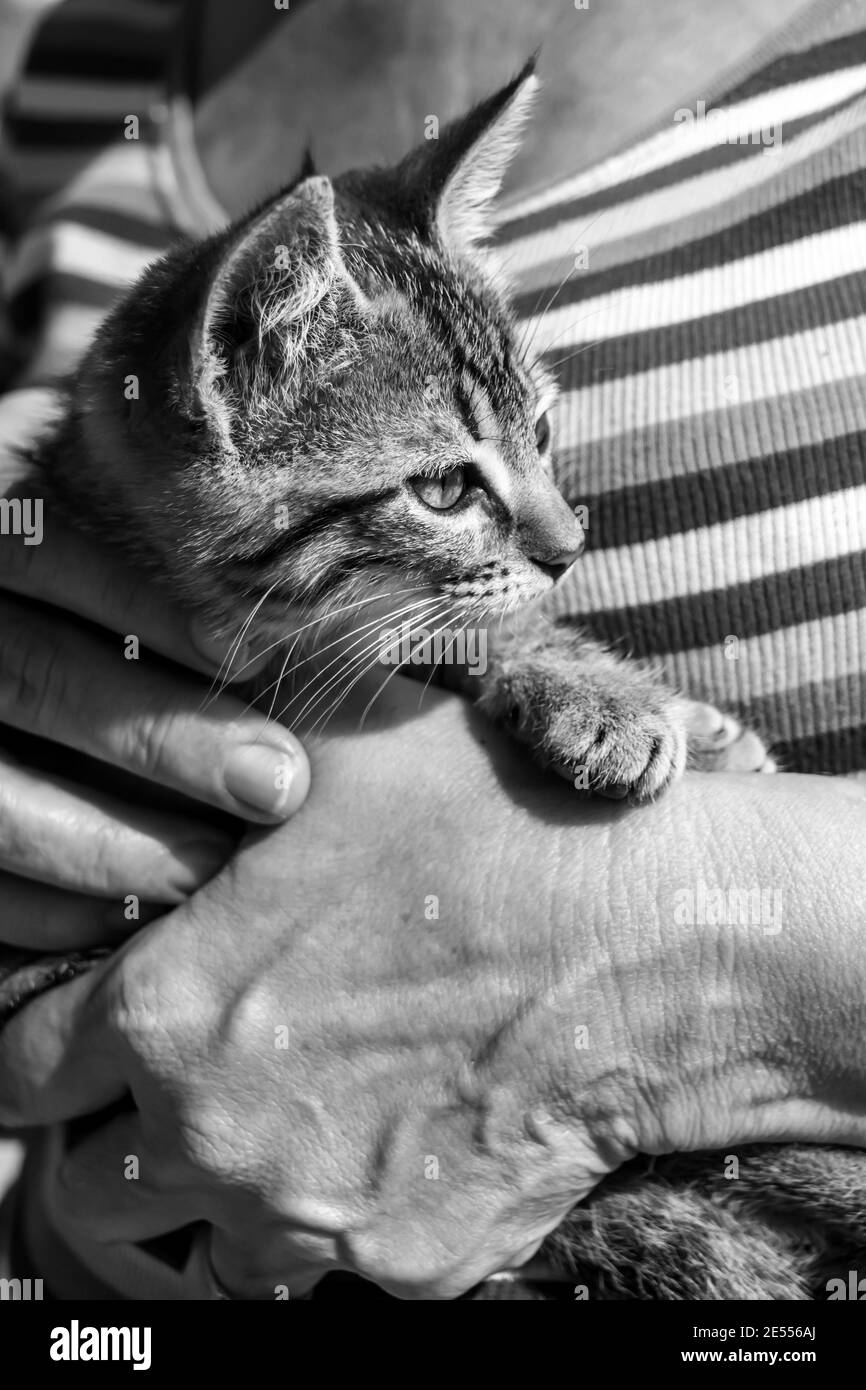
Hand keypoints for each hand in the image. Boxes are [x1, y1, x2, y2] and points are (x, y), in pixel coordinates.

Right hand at [0, 390, 309, 946]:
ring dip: (108, 841)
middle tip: (279, 784)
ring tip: (214, 865)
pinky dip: (42, 908)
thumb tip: (338, 588)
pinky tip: (127, 917)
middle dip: (162, 736)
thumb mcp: (103, 505)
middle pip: (32, 678)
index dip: (144, 602)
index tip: (253, 653)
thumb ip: (171, 529)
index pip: (45, 549)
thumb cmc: (92, 556)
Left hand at [2, 678, 863, 1298]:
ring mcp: (310, 1220)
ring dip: (223, 1189)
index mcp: (169, 1011)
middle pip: (93, 1180)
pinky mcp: (403, 1268)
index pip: (18, 1073)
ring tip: (295, 1110)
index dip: (41, 1050)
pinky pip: (323, 1268)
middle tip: (200, 1069)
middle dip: (126, 1130)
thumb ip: (213, 773)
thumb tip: (151, 758)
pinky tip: (389, 1138)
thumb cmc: (492, 829)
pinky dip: (333, 1223)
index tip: (73, 1039)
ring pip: (201, 1243)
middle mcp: (215, 1136)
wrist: (651, 943)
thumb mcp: (337, 759)